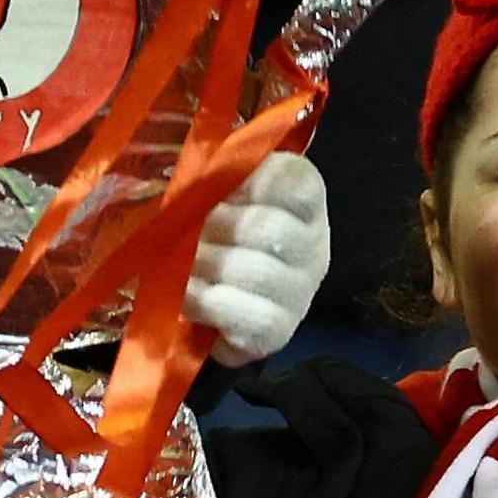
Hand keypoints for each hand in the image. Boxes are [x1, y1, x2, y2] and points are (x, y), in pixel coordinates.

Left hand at [185, 148, 328, 366]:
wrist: (213, 310)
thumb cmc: (216, 241)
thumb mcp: (220, 198)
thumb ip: (219, 176)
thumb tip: (198, 167)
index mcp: (304, 204)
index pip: (298, 180)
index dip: (255, 180)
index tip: (221, 188)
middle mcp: (313, 246)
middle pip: (271, 227)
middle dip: (218, 226)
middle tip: (192, 230)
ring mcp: (300, 292)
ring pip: (255, 271)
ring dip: (206, 264)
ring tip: (184, 265)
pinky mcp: (278, 331)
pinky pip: (244, 313)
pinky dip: (206, 303)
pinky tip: (189, 300)